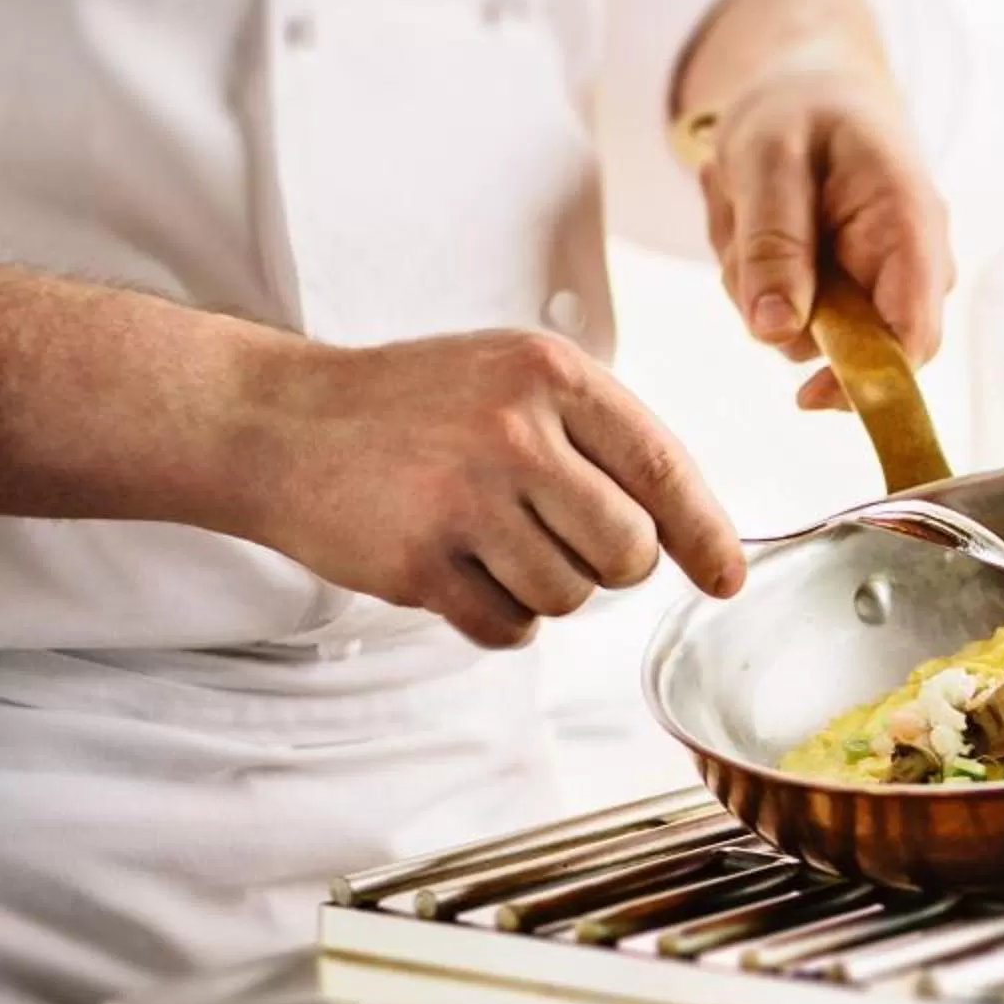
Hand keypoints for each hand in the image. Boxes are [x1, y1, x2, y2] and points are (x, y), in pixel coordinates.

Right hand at [244, 330, 744, 649]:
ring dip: (543, 589)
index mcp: (549, 374)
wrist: (275, 421)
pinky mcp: (418, 562)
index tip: (727, 577)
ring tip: (488, 540)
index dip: (707, 534)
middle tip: (558, 538)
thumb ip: (603, 440)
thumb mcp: (513, 381)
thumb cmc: (414, 407)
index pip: (664, 468)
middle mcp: (512, 431)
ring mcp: (462, 498)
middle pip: (629, 552)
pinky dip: (496, 618)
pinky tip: (458, 570)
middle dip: (610, 566)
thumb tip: (700, 537)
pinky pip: (510, 629)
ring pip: (571, 597)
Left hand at [699, 66, 952, 407]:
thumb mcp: (768, 156)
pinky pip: (795, 317)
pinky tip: (754, 222)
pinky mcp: (847, 292)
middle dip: (782, 307)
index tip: (806, 395)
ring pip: (809, 334)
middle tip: (740, 227)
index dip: (869, 382)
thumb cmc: (800, 107)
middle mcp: (911, 268)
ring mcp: (879, 284)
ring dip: (756, 286)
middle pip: (854, 346)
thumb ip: (773, 241)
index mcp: (910, 227)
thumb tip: (774, 331)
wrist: (811, 85)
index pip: (913, 337)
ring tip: (743, 209)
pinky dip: (758, 280)